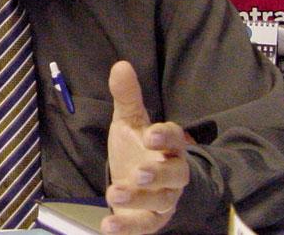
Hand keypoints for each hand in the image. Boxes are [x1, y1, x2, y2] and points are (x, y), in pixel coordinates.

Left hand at [102, 61, 189, 234]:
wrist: (136, 184)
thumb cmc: (136, 149)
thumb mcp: (129, 122)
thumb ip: (127, 97)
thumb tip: (121, 65)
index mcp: (169, 146)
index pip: (175, 139)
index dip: (165, 137)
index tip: (150, 134)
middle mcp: (173, 174)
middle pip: (176, 175)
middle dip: (158, 173)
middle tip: (139, 172)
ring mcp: (164, 200)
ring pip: (160, 202)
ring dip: (138, 199)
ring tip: (113, 193)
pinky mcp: (151, 221)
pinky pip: (144, 227)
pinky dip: (127, 229)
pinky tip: (107, 227)